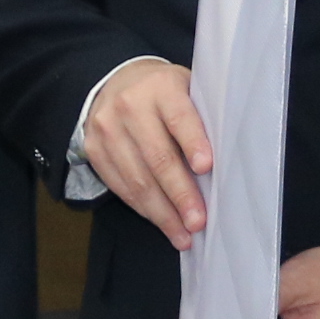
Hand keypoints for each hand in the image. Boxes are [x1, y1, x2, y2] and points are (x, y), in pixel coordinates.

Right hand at [83, 60, 213, 248]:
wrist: (116, 84)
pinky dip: (143, 208)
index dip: (193, 143)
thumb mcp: (186, 91)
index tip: (206, 168)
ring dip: (162, 212)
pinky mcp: (94, 150)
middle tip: (197, 221)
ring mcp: (107, 129)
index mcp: (161, 87)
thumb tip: (224, 166)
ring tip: (183, 234)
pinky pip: (120, 187)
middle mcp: (130, 106)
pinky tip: (162, 222)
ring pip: (136, 179)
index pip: (178, 117)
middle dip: (180, 194)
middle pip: (157, 156)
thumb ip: (201, 119)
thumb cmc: (163, 94)